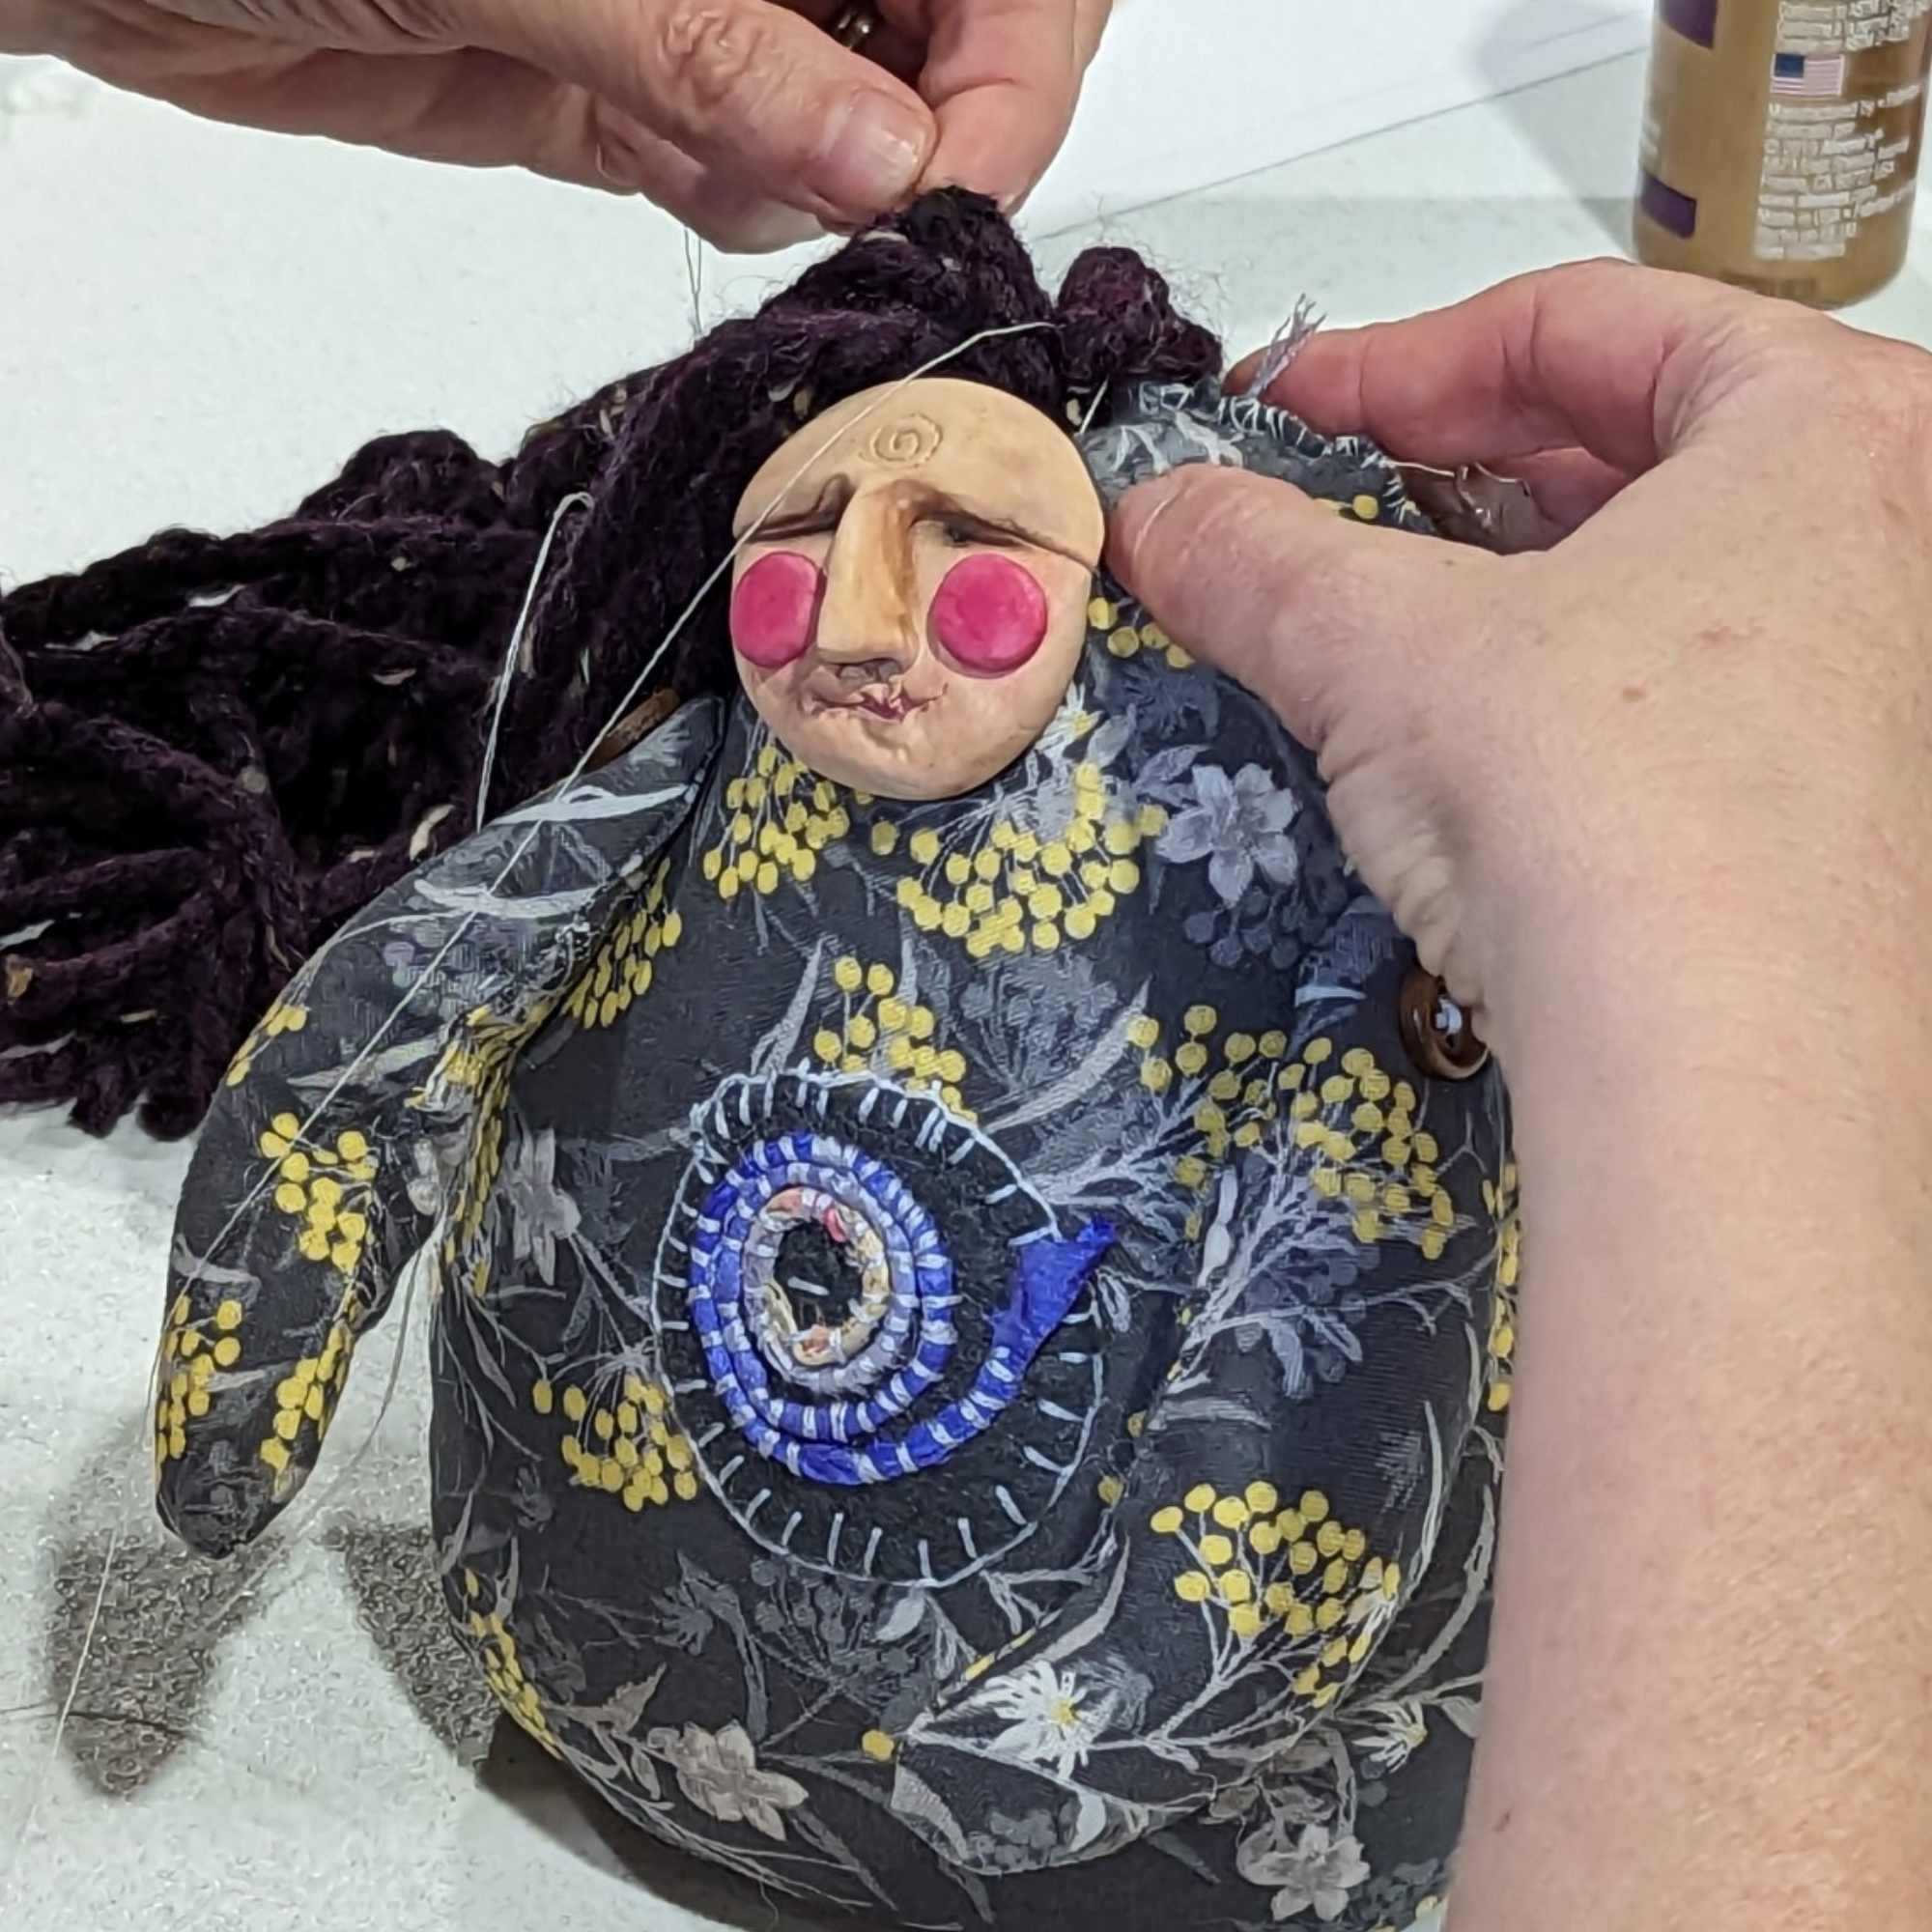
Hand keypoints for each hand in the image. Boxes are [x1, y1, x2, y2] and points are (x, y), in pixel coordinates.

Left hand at [6, 0, 1109, 249]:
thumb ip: (719, 48)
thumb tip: (887, 159)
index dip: (1012, 57)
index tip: (950, 176)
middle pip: (960, 22)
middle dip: (935, 123)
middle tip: (870, 200)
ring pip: (869, 110)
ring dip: (827, 171)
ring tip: (717, 155)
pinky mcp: (642, 83)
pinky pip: (756, 164)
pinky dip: (743, 194)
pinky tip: (670, 166)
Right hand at [1115, 261, 1931, 1931]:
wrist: (1758, 1101)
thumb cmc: (1652, 841)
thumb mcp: (1424, 669)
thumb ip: (1278, 573)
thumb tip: (1140, 519)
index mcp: (1834, 460)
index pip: (1607, 325)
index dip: (1424, 348)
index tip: (1287, 406)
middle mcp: (1882, 593)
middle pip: (1635, 479)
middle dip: (1448, 500)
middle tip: (1290, 542)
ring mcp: (1862, 748)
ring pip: (1641, 637)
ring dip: (1484, 645)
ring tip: (1331, 691)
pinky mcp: (1813, 898)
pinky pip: (1646, 776)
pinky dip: (1531, 773)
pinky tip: (1435, 832)